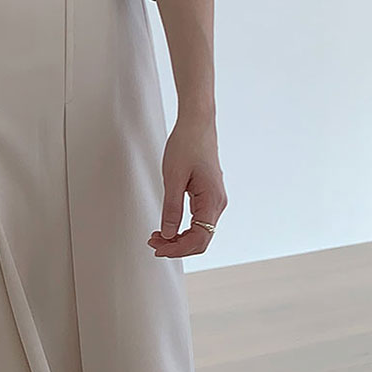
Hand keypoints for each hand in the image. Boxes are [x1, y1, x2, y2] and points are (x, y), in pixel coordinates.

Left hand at [150, 111, 226, 259]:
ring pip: (200, 232)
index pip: (199, 239)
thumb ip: (171, 209)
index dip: (178, 249)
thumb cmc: (187, 143)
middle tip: (154, 243)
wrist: (197, 122)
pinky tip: (169, 227)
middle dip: (177, 246)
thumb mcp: (173, 178)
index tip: (159, 248)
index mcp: (212, 200)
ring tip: (158, 236)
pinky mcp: (209, 196)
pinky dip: (183, 228)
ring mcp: (215, 200)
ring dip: (179, 239)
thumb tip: (167, 234)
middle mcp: (218, 203)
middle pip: (201, 240)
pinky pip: (199, 221)